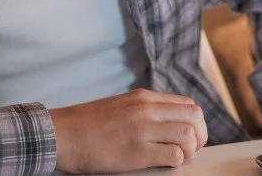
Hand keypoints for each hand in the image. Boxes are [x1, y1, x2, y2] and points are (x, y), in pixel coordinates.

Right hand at [48, 88, 207, 172]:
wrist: (61, 134)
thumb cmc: (87, 125)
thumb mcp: (121, 106)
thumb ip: (145, 110)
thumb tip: (168, 123)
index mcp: (145, 97)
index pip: (187, 104)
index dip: (195, 123)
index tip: (190, 136)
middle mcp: (147, 109)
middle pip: (195, 117)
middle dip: (200, 136)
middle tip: (191, 149)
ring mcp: (143, 129)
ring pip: (189, 135)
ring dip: (189, 150)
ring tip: (178, 157)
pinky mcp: (137, 151)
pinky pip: (174, 155)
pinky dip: (176, 161)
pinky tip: (164, 163)